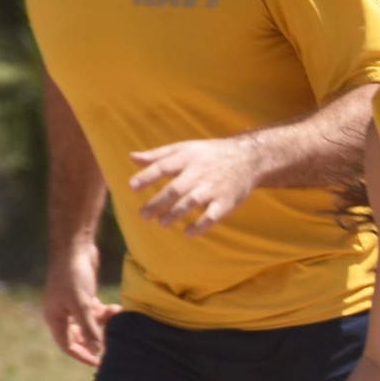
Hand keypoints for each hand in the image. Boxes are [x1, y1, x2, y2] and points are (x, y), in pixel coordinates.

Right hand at [42, 241, 118, 366]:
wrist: (75, 246)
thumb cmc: (73, 275)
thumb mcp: (82, 305)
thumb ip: (89, 328)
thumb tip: (97, 350)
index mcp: (55, 318)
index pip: (68, 345)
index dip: (83, 355)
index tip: (100, 363)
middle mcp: (62, 313)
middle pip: (80, 336)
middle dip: (97, 338)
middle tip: (114, 342)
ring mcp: (73, 304)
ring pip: (90, 323)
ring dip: (104, 323)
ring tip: (117, 314)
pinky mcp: (84, 294)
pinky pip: (96, 311)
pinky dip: (106, 312)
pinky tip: (117, 308)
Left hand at [128, 135, 261, 235]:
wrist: (248, 157)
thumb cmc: (209, 154)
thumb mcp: (185, 148)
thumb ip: (158, 155)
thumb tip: (131, 158)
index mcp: (188, 157)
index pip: (164, 166)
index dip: (147, 176)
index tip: (132, 186)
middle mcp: (200, 172)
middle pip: (175, 188)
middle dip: (157, 203)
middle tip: (143, 215)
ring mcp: (214, 187)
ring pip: (191, 203)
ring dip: (174, 214)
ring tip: (161, 223)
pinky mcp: (226, 202)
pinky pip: (212, 217)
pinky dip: (200, 226)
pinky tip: (187, 232)